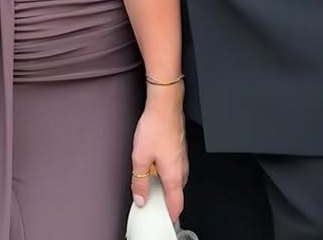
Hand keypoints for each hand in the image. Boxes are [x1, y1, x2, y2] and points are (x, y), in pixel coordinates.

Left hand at [130, 92, 187, 219]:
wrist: (165, 105)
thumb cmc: (156, 127)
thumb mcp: (140, 157)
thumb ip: (139, 180)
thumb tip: (140, 197)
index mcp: (174, 175)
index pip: (176, 204)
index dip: (170, 214)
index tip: (163, 218)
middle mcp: (182, 168)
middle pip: (176, 192)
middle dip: (165, 197)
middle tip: (152, 198)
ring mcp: (182, 157)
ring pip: (176, 177)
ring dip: (165, 182)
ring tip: (150, 179)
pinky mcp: (179, 147)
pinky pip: (175, 165)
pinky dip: (166, 170)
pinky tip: (154, 162)